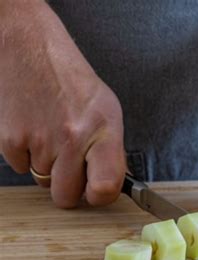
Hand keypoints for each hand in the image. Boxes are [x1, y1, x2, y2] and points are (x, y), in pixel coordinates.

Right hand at [0, 2, 125, 207]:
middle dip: (70, 188)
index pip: (106, 187)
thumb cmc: (73, 80)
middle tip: (73, 167)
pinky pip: (21, 169)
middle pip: (67, 197)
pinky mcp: (11, 139)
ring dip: (49, 169)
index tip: (98, 191)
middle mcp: (72, 138)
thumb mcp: (107, 110)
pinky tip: (35, 131)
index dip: (101, 196)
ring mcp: (39, 141)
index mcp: (103, 131)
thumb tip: (110, 183)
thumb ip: (110, 149)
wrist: (32, 49)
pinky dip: (27, 157)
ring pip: (43, 183)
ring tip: (54, 138)